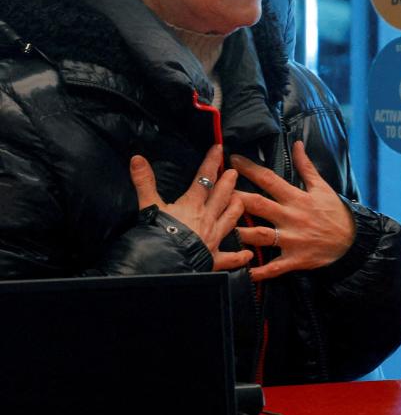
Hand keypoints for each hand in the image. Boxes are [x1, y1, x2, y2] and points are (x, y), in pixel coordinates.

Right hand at [129, 146, 252, 270]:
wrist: (163, 265)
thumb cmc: (156, 235)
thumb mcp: (148, 206)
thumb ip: (144, 182)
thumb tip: (137, 159)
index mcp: (192, 205)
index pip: (204, 179)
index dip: (211, 162)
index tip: (219, 149)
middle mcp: (207, 219)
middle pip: (222, 197)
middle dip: (228, 183)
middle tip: (234, 172)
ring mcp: (213, 239)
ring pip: (230, 220)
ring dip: (237, 209)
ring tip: (242, 201)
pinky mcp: (213, 259)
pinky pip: (230, 258)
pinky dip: (240, 257)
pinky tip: (248, 254)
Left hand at [231, 141, 354, 281]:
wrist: (352, 241)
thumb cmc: (334, 213)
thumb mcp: (322, 187)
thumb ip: (306, 166)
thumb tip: (297, 144)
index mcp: (297, 198)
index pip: (269, 179)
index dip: (249, 169)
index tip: (231, 160)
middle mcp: (291, 217)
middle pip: (259, 205)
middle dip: (236, 198)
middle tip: (216, 193)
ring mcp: (292, 239)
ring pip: (261, 235)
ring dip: (240, 233)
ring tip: (219, 231)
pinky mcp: (294, 259)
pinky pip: (274, 267)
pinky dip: (259, 271)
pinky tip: (243, 272)